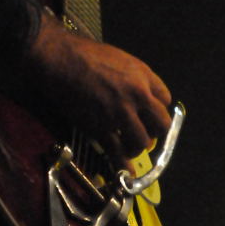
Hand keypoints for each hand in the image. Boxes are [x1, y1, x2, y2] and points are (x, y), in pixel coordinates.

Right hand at [25, 11, 172, 159]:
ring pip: (142, 141)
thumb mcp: (118, 57)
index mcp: (142, 75)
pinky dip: (123, 164)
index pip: (164, 99)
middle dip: (154, 131)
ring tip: (128, 145)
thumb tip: (138, 92)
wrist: (60, 59)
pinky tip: (127, 171)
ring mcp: (120, 113)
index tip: (149, 114)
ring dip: (137, 146)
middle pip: (161, 123)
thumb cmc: (84, 54)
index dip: (156, 109)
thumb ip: (133, 76)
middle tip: (144, 133)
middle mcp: (137, 95)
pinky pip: (118, 151)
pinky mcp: (102, 127)